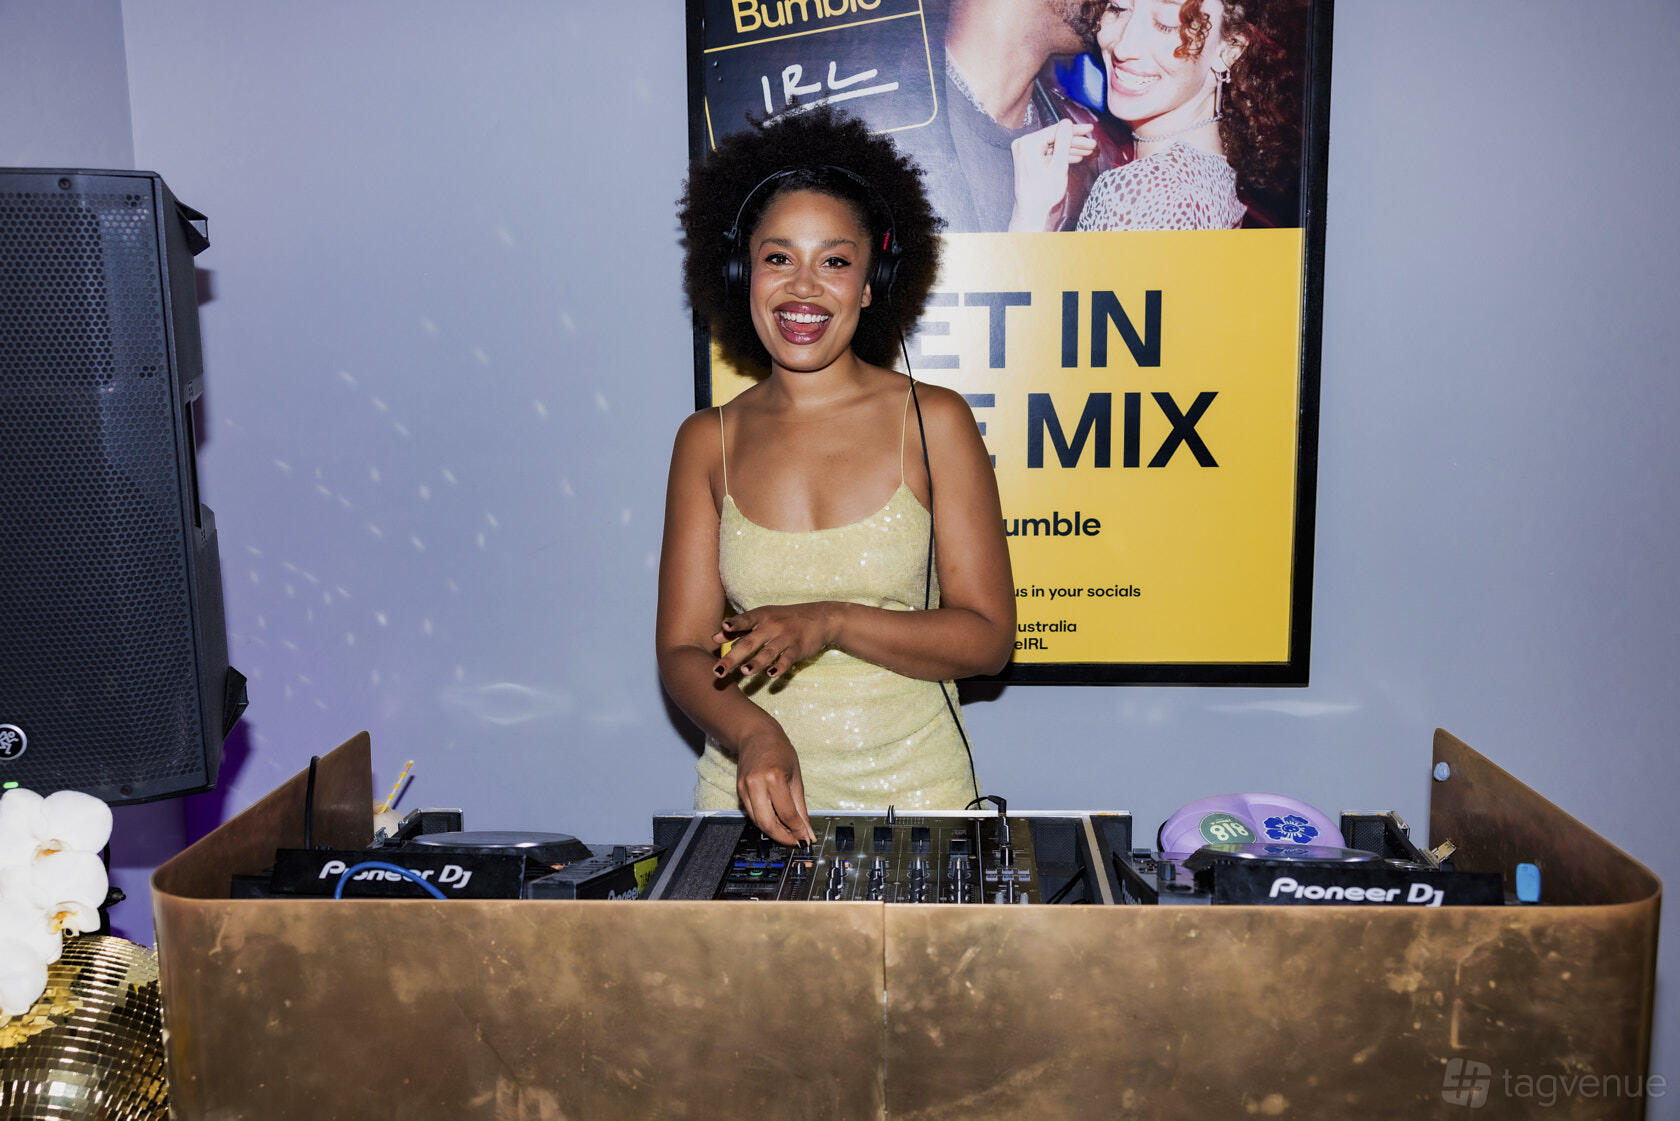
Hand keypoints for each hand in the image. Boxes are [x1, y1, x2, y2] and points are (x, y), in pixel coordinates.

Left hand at [711, 603, 837, 679]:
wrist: (820, 618)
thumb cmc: (785, 618)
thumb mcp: (763, 618)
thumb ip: (739, 628)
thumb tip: (714, 638)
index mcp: (761, 616)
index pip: (745, 620)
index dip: (734, 624)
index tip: (723, 627)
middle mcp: (772, 626)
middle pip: (750, 642)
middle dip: (733, 657)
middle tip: (718, 671)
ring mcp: (786, 638)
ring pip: (768, 652)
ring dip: (756, 662)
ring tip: (745, 671)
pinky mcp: (798, 649)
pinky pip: (787, 659)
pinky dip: (780, 667)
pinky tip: (771, 675)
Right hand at [736, 727, 814, 844]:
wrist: (756, 735)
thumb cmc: (779, 751)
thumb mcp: (796, 776)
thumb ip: (800, 807)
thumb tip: (806, 830)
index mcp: (775, 777)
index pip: (787, 814)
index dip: (798, 830)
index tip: (806, 838)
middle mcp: (757, 783)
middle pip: (768, 823)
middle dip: (783, 837)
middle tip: (796, 841)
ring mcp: (745, 788)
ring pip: (757, 822)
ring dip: (774, 832)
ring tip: (788, 834)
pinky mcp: (739, 791)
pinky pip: (752, 814)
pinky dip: (764, 822)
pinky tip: (776, 823)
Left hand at [1008, 119, 1095, 231]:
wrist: (1031, 211)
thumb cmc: (1042, 193)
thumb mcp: (1059, 166)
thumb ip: (1064, 142)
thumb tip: (1067, 123)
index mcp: (1028, 144)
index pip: (1056, 130)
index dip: (1076, 130)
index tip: (1089, 129)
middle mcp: (1023, 144)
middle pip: (1055, 137)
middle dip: (1074, 142)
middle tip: (1090, 144)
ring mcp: (1024, 151)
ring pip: (1052, 145)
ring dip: (1069, 149)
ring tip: (1086, 151)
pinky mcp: (1027, 158)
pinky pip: (1046, 152)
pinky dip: (1059, 155)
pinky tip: (1074, 157)